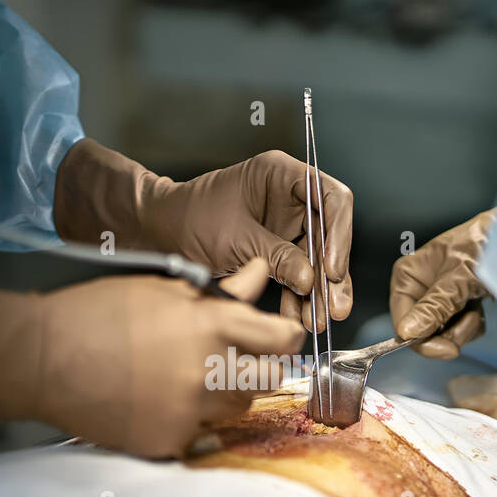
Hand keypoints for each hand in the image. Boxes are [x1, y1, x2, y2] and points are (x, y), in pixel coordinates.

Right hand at [34, 258, 303, 456]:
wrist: (43, 358)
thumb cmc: (99, 313)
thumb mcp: (164, 289)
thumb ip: (221, 290)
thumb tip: (261, 274)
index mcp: (212, 324)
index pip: (283, 338)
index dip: (282, 337)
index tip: (274, 339)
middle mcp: (209, 370)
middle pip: (269, 380)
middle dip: (256, 368)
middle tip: (228, 360)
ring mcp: (189, 411)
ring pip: (237, 410)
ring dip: (224, 395)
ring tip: (185, 378)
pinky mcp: (168, 442)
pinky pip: (201, 435)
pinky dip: (189, 422)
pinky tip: (161, 402)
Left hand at [55, 140, 351, 331]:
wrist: (158, 232)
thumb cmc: (189, 218)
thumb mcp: (235, 239)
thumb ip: (276, 256)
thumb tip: (311, 279)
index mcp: (281, 175)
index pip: (331, 197)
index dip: (338, 234)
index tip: (331, 268)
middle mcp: (290, 198)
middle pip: (329, 235)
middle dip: (332, 275)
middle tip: (335, 306)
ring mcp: (285, 224)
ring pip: (316, 260)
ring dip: (319, 292)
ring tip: (319, 321)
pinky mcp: (276, 249)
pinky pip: (297, 274)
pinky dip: (299, 297)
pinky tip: (299, 318)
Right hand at [389, 207, 496, 359]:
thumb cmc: (487, 243)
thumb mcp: (459, 278)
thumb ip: (434, 306)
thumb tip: (407, 332)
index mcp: (409, 275)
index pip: (403, 321)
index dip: (422, 340)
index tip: (448, 349)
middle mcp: (421, 287)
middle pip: (422, 331)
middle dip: (448, 332)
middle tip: (471, 319)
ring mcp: (440, 296)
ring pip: (442, 333)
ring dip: (464, 328)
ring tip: (478, 306)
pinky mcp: (459, 302)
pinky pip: (459, 329)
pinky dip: (473, 324)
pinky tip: (482, 306)